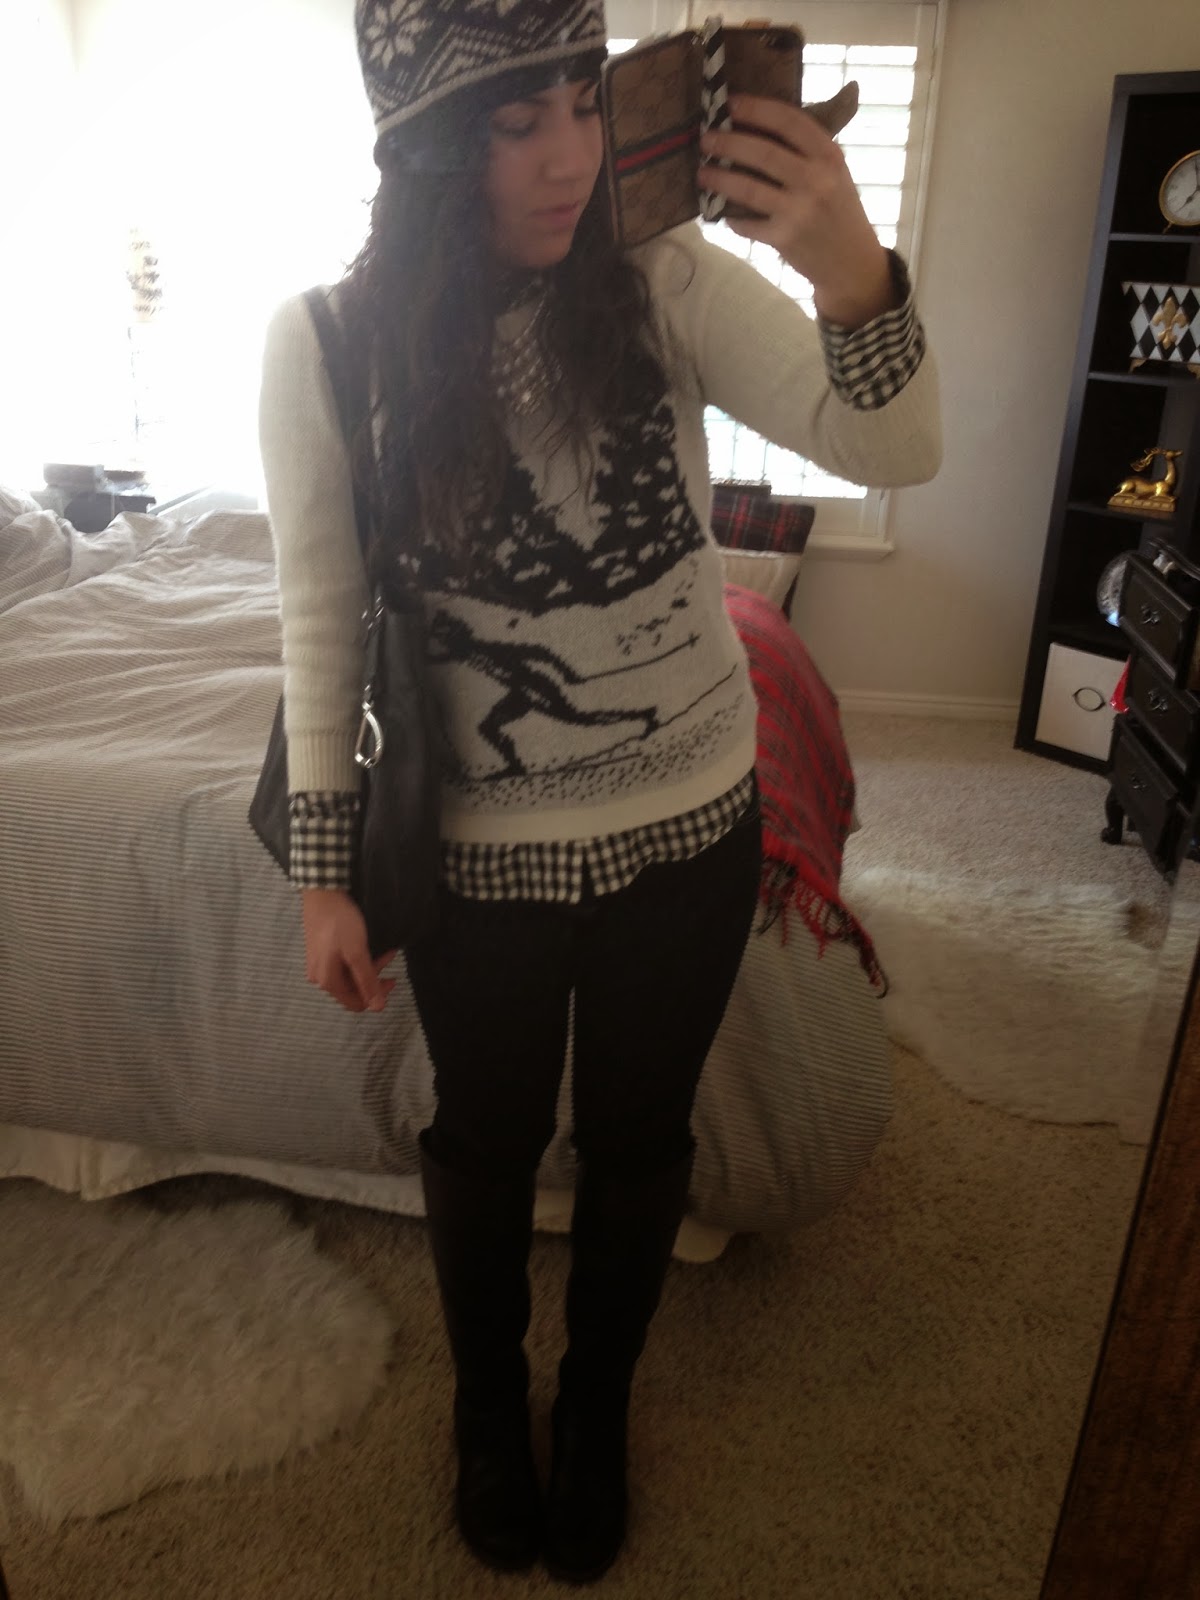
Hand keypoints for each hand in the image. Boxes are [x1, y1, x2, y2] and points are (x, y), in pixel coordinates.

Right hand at [301, 888, 397, 1013]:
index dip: (376, 996)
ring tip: (385, 950)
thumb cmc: (340, 923)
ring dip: (369, 966)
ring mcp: (318, 964)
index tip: (393, 979)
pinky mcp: (320, 952)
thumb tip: (378, 1009)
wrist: (322, 893)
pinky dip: (358, 958)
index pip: (355, 1003)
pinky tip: (368, 946)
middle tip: (390, 958)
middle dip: (374, 977)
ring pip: (349, 975)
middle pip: (352, 989)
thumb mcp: (357, 953)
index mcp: (327, 981)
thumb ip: (367, 981)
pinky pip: (342, 964)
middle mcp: (319, 977)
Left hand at [698, 93, 896, 328]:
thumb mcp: (834, 172)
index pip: (790, 122)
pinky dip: (732, 217)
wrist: (851, 261)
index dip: (757, 109)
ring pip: (749, 188)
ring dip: (720, 178)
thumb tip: (759, 123)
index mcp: (829, 156)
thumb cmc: (838, 209)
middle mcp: (816, 180)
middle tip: (705, 138)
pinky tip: (722, 212)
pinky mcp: (784, 239)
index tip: (731, 103)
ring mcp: (799, 211)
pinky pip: (747, 224)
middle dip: (729, 142)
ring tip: (702, 172)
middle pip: (764, 153)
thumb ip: (807, 150)